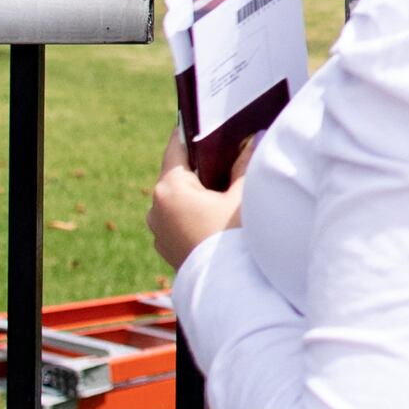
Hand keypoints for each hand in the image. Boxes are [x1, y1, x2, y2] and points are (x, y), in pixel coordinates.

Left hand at [147, 125, 253, 270]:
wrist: (230, 289)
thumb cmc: (236, 238)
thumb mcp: (243, 195)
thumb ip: (244, 164)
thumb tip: (252, 139)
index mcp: (169, 188)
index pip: (177, 147)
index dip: (194, 132)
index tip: (206, 119)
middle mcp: (155, 208)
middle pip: (179, 173)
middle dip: (203, 165)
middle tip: (229, 152)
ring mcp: (158, 231)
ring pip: (179, 198)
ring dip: (199, 191)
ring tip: (227, 187)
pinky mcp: (167, 248)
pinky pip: (179, 220)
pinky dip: (195, 213)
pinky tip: (219, 214)